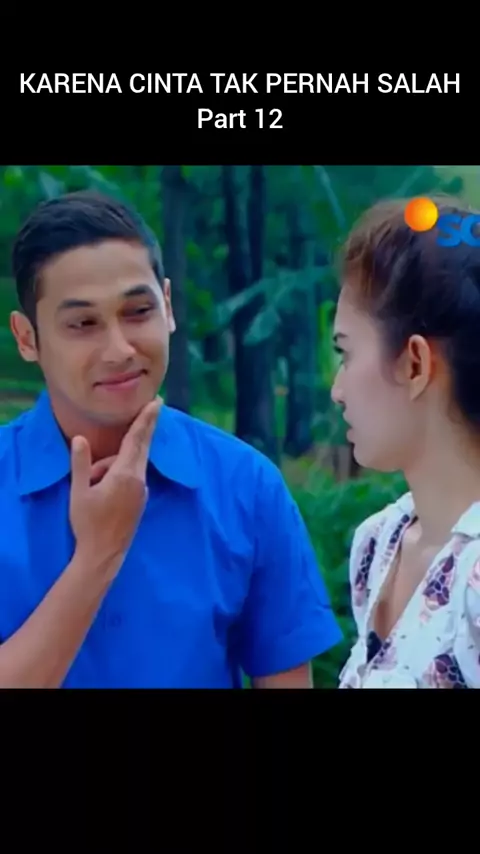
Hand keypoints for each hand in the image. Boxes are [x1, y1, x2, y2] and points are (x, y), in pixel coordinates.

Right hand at [69, 397, 161, 566]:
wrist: (103, 555)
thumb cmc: (88, 523)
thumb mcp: (79, 492)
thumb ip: (81, 464)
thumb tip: (80, 439)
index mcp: (124, 475)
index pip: (136, 440)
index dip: (146, 420)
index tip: (157, 403)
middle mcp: (138, 481)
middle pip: (141, 447)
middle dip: (145, 427)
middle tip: (154, 405)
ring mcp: (142, 492)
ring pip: (130, 465)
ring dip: (113, 465)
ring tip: (91, 484)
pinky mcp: (140, 501)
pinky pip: (131, 478)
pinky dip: (119, 475)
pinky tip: (101, 491)